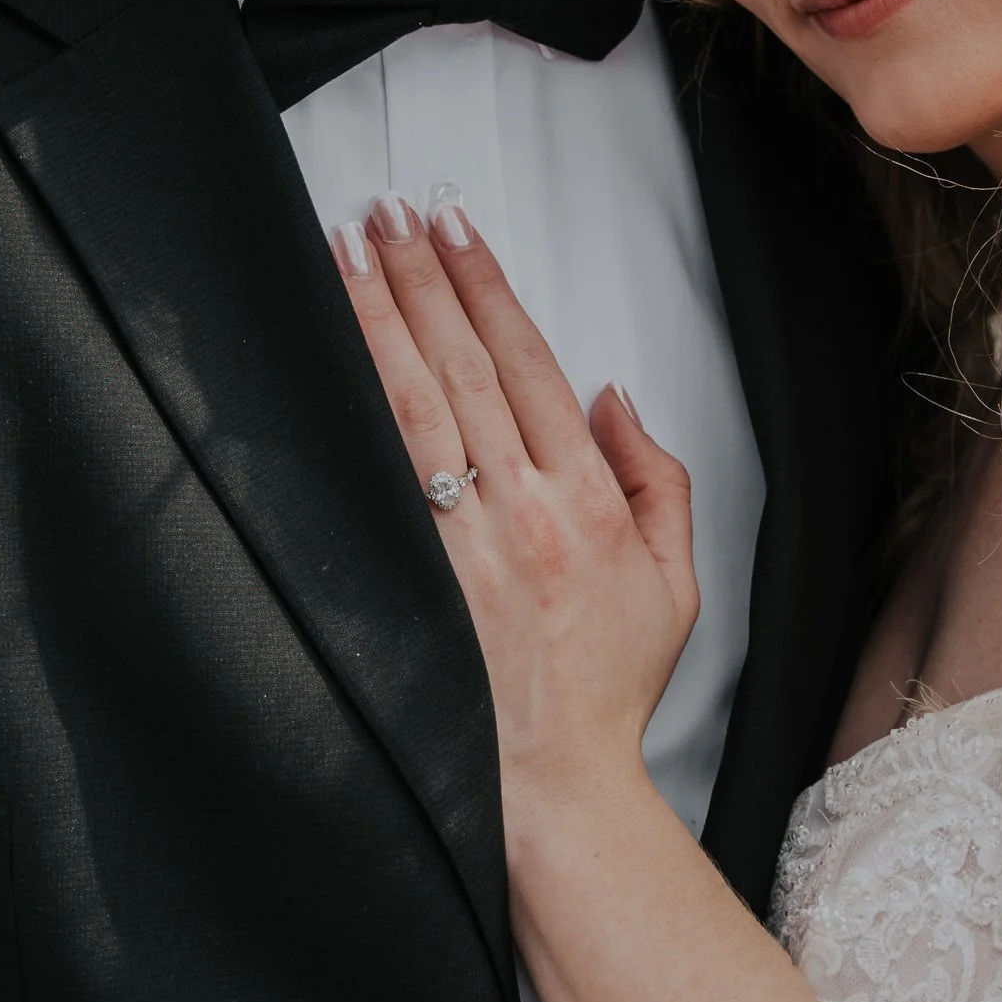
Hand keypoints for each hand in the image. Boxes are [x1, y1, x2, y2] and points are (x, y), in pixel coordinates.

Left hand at [334, 197, 697, 844]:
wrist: (552, 789)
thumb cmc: (604, 692)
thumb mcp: (674, 582)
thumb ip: (657, 478)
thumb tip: (613, 396)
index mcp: (586, 501)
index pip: (526, 361)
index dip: (485, 285)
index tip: (453, 228)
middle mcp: (522, 512)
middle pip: (461, 365)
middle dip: (418, 278)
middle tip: (385, 213)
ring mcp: (461, 547)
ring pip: (411, 408)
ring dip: (377, 322)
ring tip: (345, 255)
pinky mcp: (412, 583)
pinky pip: (378, 479)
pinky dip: (352, 411)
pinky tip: (328, 363)